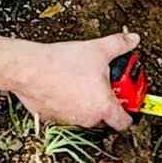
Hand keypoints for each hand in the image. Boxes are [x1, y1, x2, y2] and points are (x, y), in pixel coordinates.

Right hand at [8, 32, 138, 130]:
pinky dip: (67, 103)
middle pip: (104, 118)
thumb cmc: (61, 63)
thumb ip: (120, 45)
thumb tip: (132, 39)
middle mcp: (87, 118)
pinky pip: (65, 112)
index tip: (127, 102)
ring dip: (86, 103)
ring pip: (84, 115)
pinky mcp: (51, 117)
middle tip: (104, 85)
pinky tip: (64, 85)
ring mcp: (68, 120)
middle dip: (106, 103)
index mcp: (103, 107)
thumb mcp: (98, 49)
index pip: (124, 123)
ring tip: (82, 81)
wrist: (28, 69)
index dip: (129, 113)